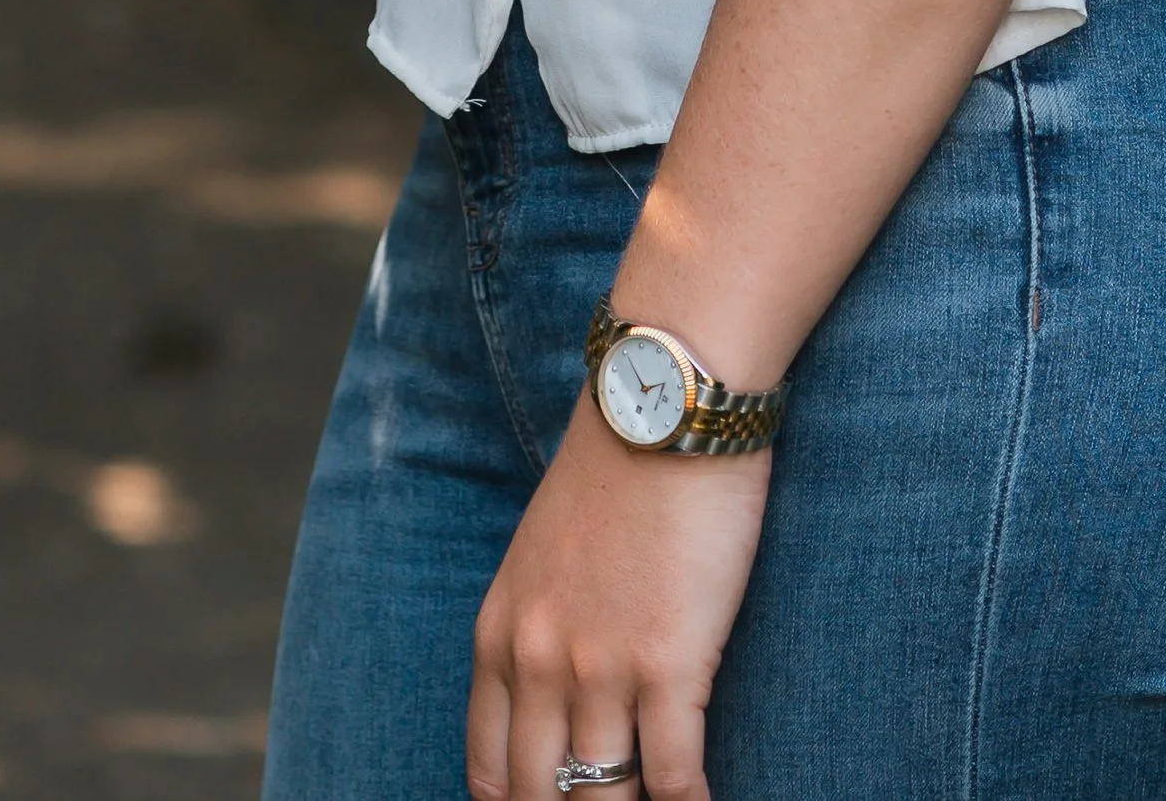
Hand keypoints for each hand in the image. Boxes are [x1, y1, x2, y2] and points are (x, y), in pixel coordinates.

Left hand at [468, 398, 766, 800]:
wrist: (664, 403)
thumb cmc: (616, 469)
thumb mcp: (541, 554)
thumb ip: (539, 625)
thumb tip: (559, 696)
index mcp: (501, 636)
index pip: (490, 771)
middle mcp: (538, 662)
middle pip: (541, 798)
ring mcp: (600, 668)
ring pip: (603, 799)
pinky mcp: (669, 664)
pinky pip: (674, 776)